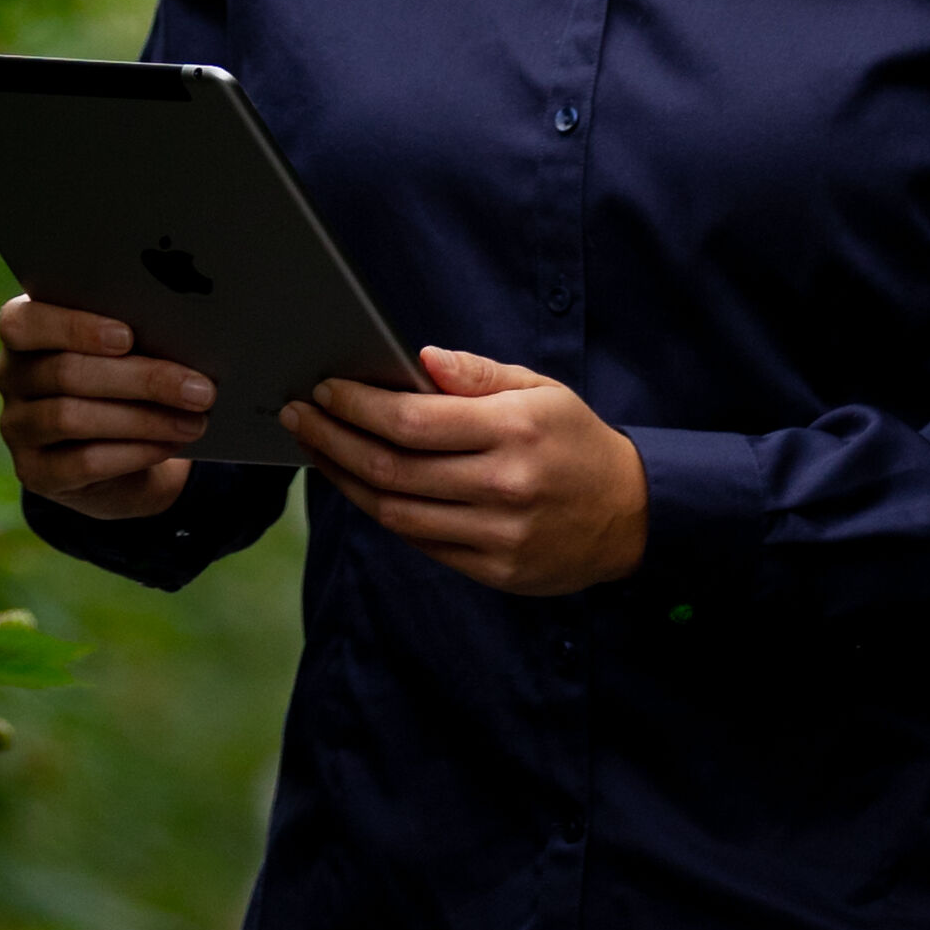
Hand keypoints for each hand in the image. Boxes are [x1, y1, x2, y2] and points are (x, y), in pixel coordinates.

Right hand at [0, 297, 212, 521]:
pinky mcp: (34, 473)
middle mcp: (9, 375)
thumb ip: (135, 336)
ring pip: (72, 417)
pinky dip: (133, 452)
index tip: (127, 336)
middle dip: (141, 379)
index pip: (25, 323)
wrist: (119, 455)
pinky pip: (82, 462)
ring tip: (194, 420)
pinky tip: (169, 444)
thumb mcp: (126, 352)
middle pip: (66, 372)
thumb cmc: (126, 381)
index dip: (73, 327)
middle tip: (199, 389)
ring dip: (143, 419)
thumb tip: (185, 336)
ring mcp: (16, 427)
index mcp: (23, 329)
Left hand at [283, 348, 647, 595]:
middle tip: (298, 416)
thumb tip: (418, 359)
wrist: (631, 514)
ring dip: (345, 480)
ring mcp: (498, 536)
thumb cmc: (574, 440)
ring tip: (317, 449)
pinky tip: (359, 486)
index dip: (357, 406)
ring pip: (396, 512)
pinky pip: (420, 543)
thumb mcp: (540, 389)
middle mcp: (503, 486)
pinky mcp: (495, 571)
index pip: (412, 421)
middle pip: (392, 469)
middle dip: (333, 440)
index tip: (323, 389)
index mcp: (512, 431)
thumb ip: (477, 374)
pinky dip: (382, 513)